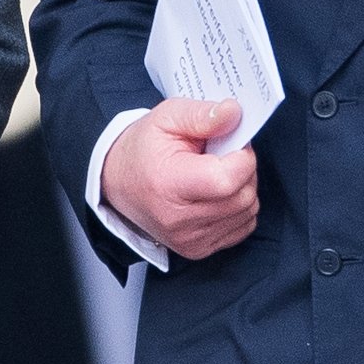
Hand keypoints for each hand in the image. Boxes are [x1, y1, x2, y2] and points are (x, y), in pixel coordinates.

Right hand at [100, 98, 259, 259]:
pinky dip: (238, 207)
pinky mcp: (198, 249)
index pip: (228, 179)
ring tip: (216, 173)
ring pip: (247, 210)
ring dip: (243, 188)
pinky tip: (217, 194)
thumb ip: (203, 115)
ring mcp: (189, 239)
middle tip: (223, 156)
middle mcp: (179, 220)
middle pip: (243, 195)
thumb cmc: (143, 149)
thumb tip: (235, 114)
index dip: (242, 157)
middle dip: (244, 169)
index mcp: (169, 185)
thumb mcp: (168, 117)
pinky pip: (243, 226)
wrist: (116, 180)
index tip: (230, 145)